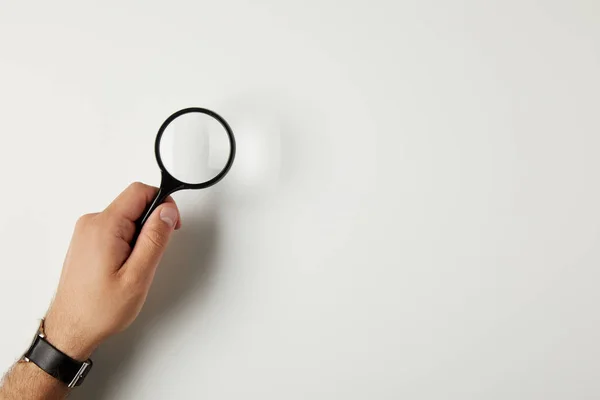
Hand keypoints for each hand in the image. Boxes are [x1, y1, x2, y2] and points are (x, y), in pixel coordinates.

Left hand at [43, 183, 181, 359]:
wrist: (71, 329)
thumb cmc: (99, 309)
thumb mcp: (138, 276)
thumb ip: (155, 239)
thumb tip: (166, 211)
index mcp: (105, 226)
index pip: (140, 191)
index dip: (163, 203)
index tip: (171, 224)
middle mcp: (92, 223)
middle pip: (134, 202)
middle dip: (152, 222)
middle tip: (153, 253)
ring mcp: (86, 232)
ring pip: (126, 216)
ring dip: (139, 234)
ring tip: (136, 264)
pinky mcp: (87, 241)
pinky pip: (116, 228)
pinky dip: (128, 241)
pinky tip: (125, 265)